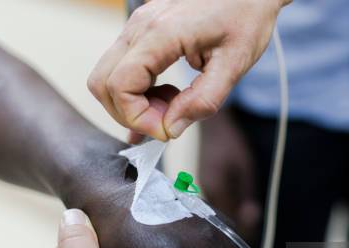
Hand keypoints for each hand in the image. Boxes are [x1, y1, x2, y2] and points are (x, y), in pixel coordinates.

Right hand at [87, 0, 289, 140]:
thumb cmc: (245, 15)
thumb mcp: (233, 64)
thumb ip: (202, 101)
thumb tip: (171, 128)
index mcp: (161, 33)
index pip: (120, 86)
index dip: (137, 117)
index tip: (166, 131)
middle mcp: (141, 26)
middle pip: (103, 83)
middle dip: (128, 114)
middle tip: (165, 122)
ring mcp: (138, 26)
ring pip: (108, 77)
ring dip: (133, 103)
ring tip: (171, 105)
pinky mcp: (143, 30)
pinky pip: (122, 67)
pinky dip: (137, 91)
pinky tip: (167, 96)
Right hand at [199, 109, 261, 243]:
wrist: (213, 124)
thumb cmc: (230, 142)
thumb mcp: (245, 167)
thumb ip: (247, 194)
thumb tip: (252, 218)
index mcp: (214, 188)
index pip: (229, 219)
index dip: (244, 227)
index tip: (257, 227)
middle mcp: (202, 192)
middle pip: (221, 219)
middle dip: (238, 223)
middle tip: (254, 221)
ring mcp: (199, 189)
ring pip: (217, 211)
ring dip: (232, 214)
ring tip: (247, 213)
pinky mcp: (202, 185)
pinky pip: (214, 202)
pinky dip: (226, 205)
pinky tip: (236, 202)